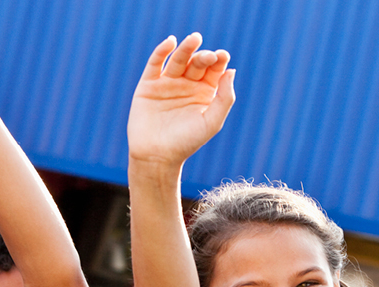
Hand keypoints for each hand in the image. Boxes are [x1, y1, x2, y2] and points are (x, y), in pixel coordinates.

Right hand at [127, 33, 234, 166]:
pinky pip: (155, 64)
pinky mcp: (148, 85)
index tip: (222, 57)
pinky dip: (161, 51)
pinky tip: (170, 42)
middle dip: (203, 56)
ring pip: (178, 59)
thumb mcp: (212, 122)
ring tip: (194, 38)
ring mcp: (167, 83)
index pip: (214, 70)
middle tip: (209, 56)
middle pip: (197, 62)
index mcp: (204, 92)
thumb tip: (230, 71)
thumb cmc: (187, 142)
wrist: (157, 156)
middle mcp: (187, 84)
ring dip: (186, 48)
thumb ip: (225, 98)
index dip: (218, 60)